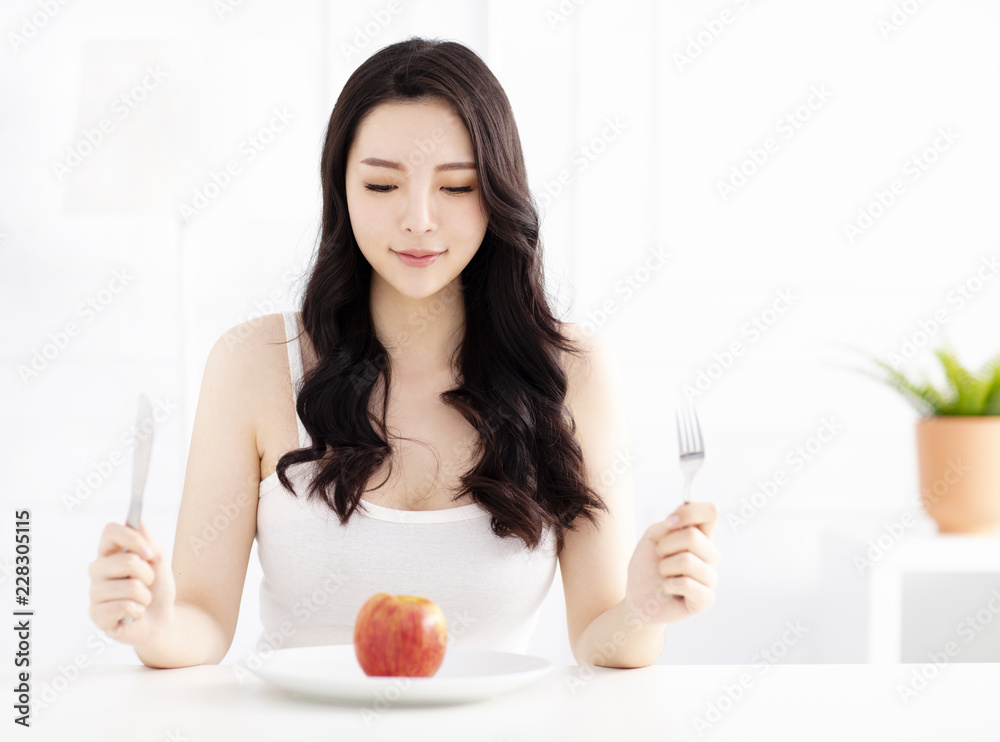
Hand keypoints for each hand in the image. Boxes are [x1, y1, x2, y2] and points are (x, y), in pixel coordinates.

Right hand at [88, 519, 175, 645]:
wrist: (160, 619)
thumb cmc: (156, 588)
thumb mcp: (159, 561)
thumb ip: (149, 542)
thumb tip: (137, 522)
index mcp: (110, 552)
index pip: (110, 531)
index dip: (133, 538)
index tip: (150, 553)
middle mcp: (98, 569)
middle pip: (127, 561)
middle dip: (148, 574)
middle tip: (148, 583)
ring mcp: (94, 592)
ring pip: (131, 587)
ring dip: (146, 596)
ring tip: (141, 600)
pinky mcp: (96, 614)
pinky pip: (124, 606)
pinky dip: (138, 611)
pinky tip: (133, 614)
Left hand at [625, 501, 719, 624]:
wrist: (638, 598)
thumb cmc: (646, 567)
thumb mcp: (651, 538)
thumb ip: (666, 525)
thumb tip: (679, 521)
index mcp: (700, 537)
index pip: (710, 512)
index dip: (690, 511)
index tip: (669, 521)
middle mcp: (710, 555)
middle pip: (693, 536)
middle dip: (665, 546)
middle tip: (659, 557)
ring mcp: (710, 577)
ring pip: (687, 560)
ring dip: (665, 567)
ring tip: (664, 575)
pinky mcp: (706, 598)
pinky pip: (686, 583)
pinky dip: (668, 585)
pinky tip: (668, 589)